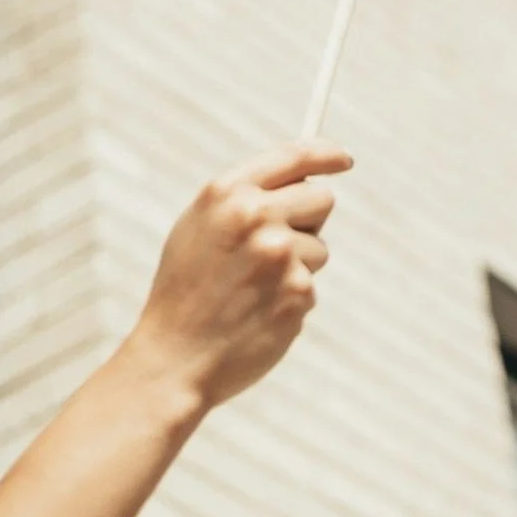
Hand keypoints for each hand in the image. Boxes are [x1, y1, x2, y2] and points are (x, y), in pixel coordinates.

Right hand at [126, 140, 353, 413]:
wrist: (171, 361)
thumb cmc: (186, 291)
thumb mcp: (199, 227)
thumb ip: (246, 196)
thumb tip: (305, 174)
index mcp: (227, 193)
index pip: (295, 156)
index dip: (327, 155)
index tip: (345, 160)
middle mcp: (255, 216)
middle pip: (322, 198)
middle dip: (309, 221)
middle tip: (275, 250)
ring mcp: (279, 254)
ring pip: (319, 247)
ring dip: (297, 267)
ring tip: (253, 291)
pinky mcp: (297, 291)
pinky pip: (310, 285)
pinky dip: (290, 300)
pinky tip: (257, 315)